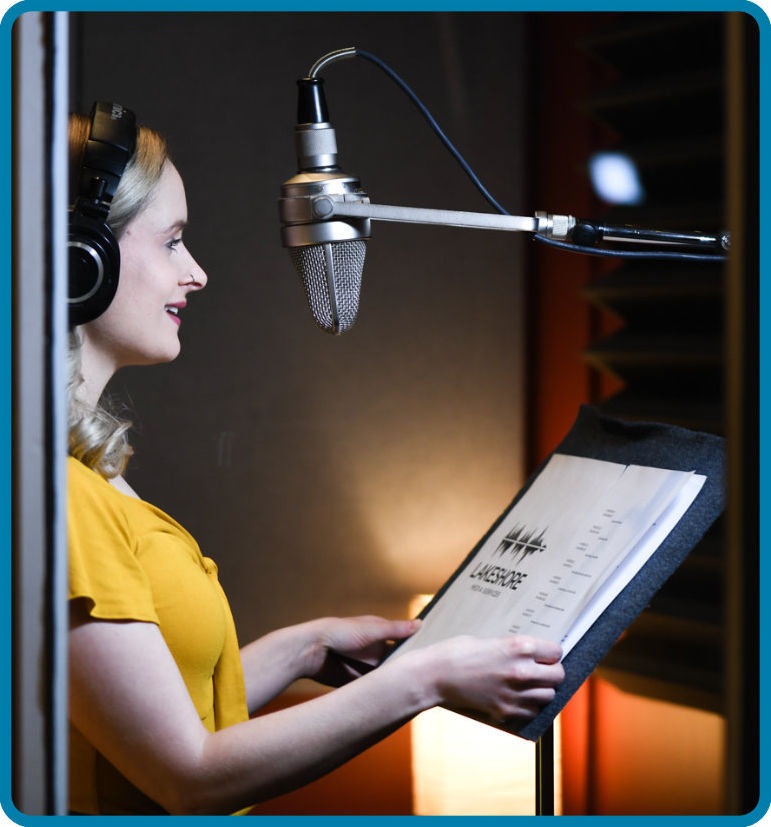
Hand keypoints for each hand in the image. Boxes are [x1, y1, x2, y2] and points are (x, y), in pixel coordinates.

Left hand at [303, 615, 421, 686]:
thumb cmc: (340, 633)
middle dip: (405, 671)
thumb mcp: (372, 630)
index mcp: (379, 635)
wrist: (312, 651)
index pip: (402, 643)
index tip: (432, 659)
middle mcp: (374, 651)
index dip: (415, 651)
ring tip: (411, 693)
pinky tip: (391, 701)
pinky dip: (378, 694)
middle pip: (395, 663)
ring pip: (384, 678)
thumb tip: (421, 623)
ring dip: (392, 684)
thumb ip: (396, 630)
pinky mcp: (356, 682)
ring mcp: (365, 667)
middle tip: (424, 682)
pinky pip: (371, 690)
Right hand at [416, 634, 564, 722]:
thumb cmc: (458, 651)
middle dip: (552, 672)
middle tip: (542, 670)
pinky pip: (531, 712)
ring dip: (542, 690)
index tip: (546, 654)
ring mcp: (514, 694)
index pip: (556, 652)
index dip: (551, 653)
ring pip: (548, 696)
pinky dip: (529, 706)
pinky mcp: (505, 711)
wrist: (436, 675)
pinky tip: (518, 697)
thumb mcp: (490, 640)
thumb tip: (532, 655)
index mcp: (518, 647)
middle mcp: (521, 671)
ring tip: (530, 684)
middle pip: (558, 675)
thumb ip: (514, 648)